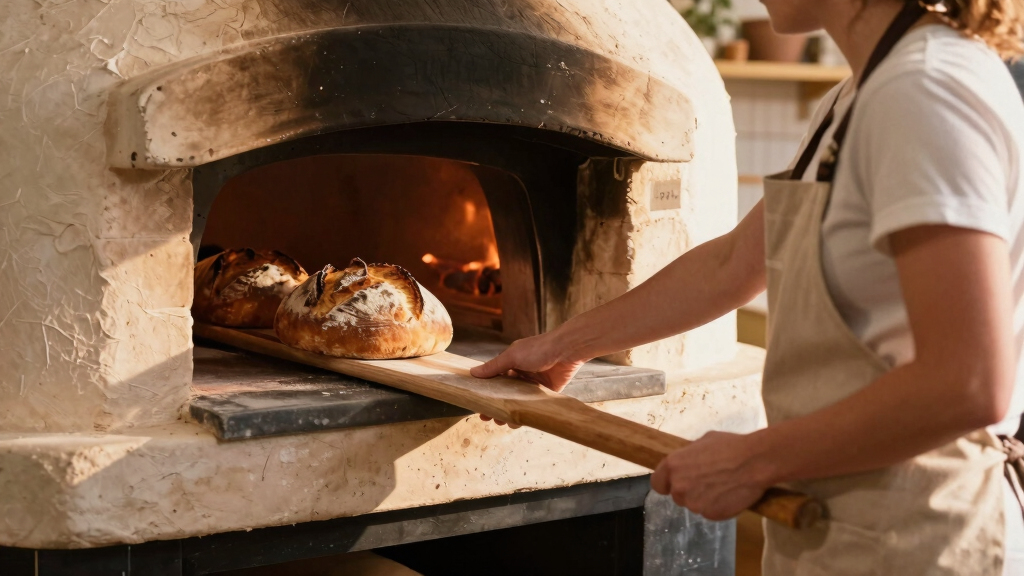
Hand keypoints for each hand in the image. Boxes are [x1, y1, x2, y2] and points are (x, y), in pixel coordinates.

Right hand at [469, 332, 585, 425]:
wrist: (566, 351)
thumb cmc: (538, 349)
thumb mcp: (512, 356)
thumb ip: (493, 367)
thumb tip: (473, 373)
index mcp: (512, 362)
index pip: (495, 380)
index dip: (487, 392)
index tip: (478, 404)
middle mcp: (522, 373)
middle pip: (506, 392)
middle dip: (496, 405)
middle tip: (487, 417)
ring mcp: (534, 383)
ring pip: (518, 400)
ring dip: (510, 411)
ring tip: (501, 422)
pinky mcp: (546, 391)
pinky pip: (533, 404)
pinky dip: (525, 412)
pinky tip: (518, 421)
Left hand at [650, 431, 771, 520]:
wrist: (754, 461)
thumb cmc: (730, 446)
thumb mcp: (703, 442)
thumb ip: (689, 456)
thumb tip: (689, 461)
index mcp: (673, 466)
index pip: (657, 484)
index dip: (666, 484)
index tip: (675, 483)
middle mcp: (679, 487)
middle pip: (678, 495)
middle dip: (689, 490)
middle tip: (707, 482)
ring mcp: (694, 503)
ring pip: (695, 504)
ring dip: (704, 499)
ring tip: (722, 487)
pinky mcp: (711, 514)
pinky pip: (710, 512)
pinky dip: (717, 506)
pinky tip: (729, 495)